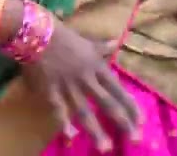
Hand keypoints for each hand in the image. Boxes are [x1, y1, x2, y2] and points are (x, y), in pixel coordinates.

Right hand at [21, 22, 141, 149]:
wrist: (34, 32)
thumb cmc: (61, 35)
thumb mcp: (86, 41)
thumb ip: (101, 46)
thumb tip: (116, 42)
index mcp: (97, 67)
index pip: (119, 90)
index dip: (131, 106)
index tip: (142, 121)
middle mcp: (86, 79)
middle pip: (108, 104)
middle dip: (123, 123)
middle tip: (136, 140)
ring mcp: (68, 86)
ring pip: (84, 111)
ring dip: (96, 130)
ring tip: (105, 148)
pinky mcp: (50, 89)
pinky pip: (59, 109)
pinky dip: (64, 122)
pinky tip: (70, 136)